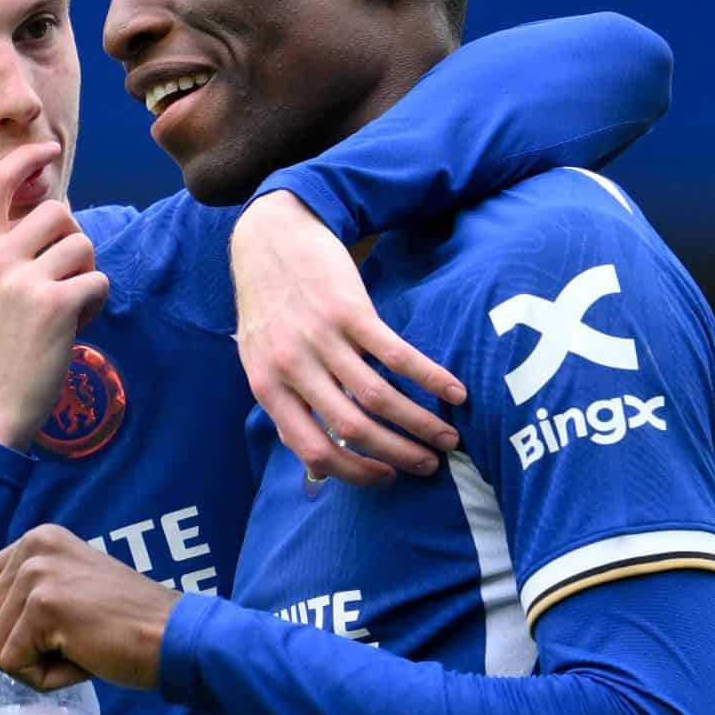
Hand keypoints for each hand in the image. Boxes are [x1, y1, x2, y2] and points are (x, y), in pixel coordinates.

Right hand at [0, 142, 110, 449]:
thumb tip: (43, 208)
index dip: (25, 159)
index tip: (48, 150)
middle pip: (58, 212)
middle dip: (72, 241)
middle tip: (62, 278)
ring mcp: (23, 282)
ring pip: (83, 246)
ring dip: (85, 275)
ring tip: (65, 308)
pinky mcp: (56, 306)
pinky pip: (98, 281)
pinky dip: (96, 304)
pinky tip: (75, 327)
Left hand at [0, 525, 177, 690]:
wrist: (172, 636)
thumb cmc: (123, 624)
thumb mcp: (66, 590)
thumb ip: (20, 597)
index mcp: (36, 539)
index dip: (3, 625)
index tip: (51, 626)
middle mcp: (32, 546)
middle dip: (21, 648)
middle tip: (74, 637)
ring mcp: (37, 573)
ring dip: (35, 664)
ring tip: (80, 646)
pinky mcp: (44, 605)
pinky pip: (14, 665)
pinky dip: (46, 677)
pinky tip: (83, 657)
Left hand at [230, 190, 465, 485]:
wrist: (270, 236)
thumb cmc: (269, 304)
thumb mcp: (260, 358)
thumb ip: (286, 405)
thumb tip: (317, 466)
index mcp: (268, 387)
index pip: (313, 451)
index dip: (355, 473)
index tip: (387, 478)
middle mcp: (292, 368)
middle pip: (353, 429)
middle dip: (398, 454)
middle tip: (430, 464)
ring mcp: (321, 339)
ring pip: (378, 397)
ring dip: (420, 423)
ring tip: (448, 437)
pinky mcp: (350, 311)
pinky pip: (396, 355)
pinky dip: (430, 377)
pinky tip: (454, 392)